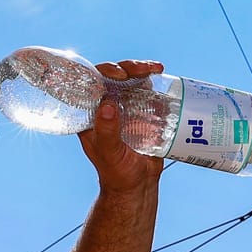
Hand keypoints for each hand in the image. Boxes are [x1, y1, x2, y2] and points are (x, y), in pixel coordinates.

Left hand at [77, 59, 167, 195]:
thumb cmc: (117, 172)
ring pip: (130, 79)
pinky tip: (160, 71)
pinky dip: (154, 78)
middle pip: (112, 77)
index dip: (102, 72)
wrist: (138, 184)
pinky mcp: (143, 110)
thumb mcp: (110, 153)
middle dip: (125, 67)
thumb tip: (107, 104)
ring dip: (140, 68)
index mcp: (90, 114)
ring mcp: (125, 106)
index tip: (117, 73)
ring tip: (154, 68)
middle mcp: (106, 106)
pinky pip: (147, 89)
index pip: (90, 84)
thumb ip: (107, 132)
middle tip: (138, 70)